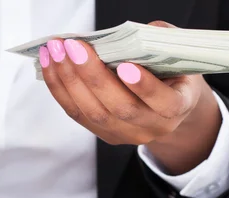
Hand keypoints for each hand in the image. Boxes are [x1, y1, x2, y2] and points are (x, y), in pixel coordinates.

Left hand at [40, 21, 221, 174]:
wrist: (166, 105)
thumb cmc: (170, 73)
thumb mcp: (176, 55)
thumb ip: (160, 42)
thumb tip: (135, 33)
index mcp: (178, 107)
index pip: (164, 103)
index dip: (145, 87)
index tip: (126, 66)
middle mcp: (151, 127)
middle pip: (119, 107)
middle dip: (92, 75)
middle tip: (73, 46)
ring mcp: (124, 134)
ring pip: (92, 112)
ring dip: (68, 79)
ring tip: (55, 51)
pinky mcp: (102, 134)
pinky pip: (76, 113)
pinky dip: (59, 87)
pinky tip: (50, 64)